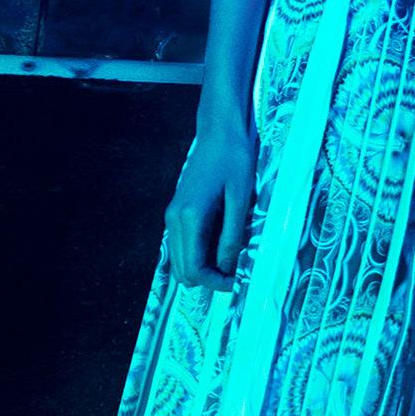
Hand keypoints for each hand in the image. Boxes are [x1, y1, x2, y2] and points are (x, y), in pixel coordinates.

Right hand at [164, 117, 257, 287]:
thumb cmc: (235, 160)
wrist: (220, 133)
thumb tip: (229, 269)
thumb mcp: (240, 200)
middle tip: (240, 275)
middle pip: (183, 270)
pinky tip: (226, 247)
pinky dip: (202, 254)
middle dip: (210, 279)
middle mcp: (174, 220)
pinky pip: (186, 245)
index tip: (240, 282)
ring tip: (236, 262)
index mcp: (188, 217)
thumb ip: (232, 236)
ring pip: (182, 260)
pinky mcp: (179, 212)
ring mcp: (173, 216)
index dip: (216, 282)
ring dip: (206, 268)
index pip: (193, 269)